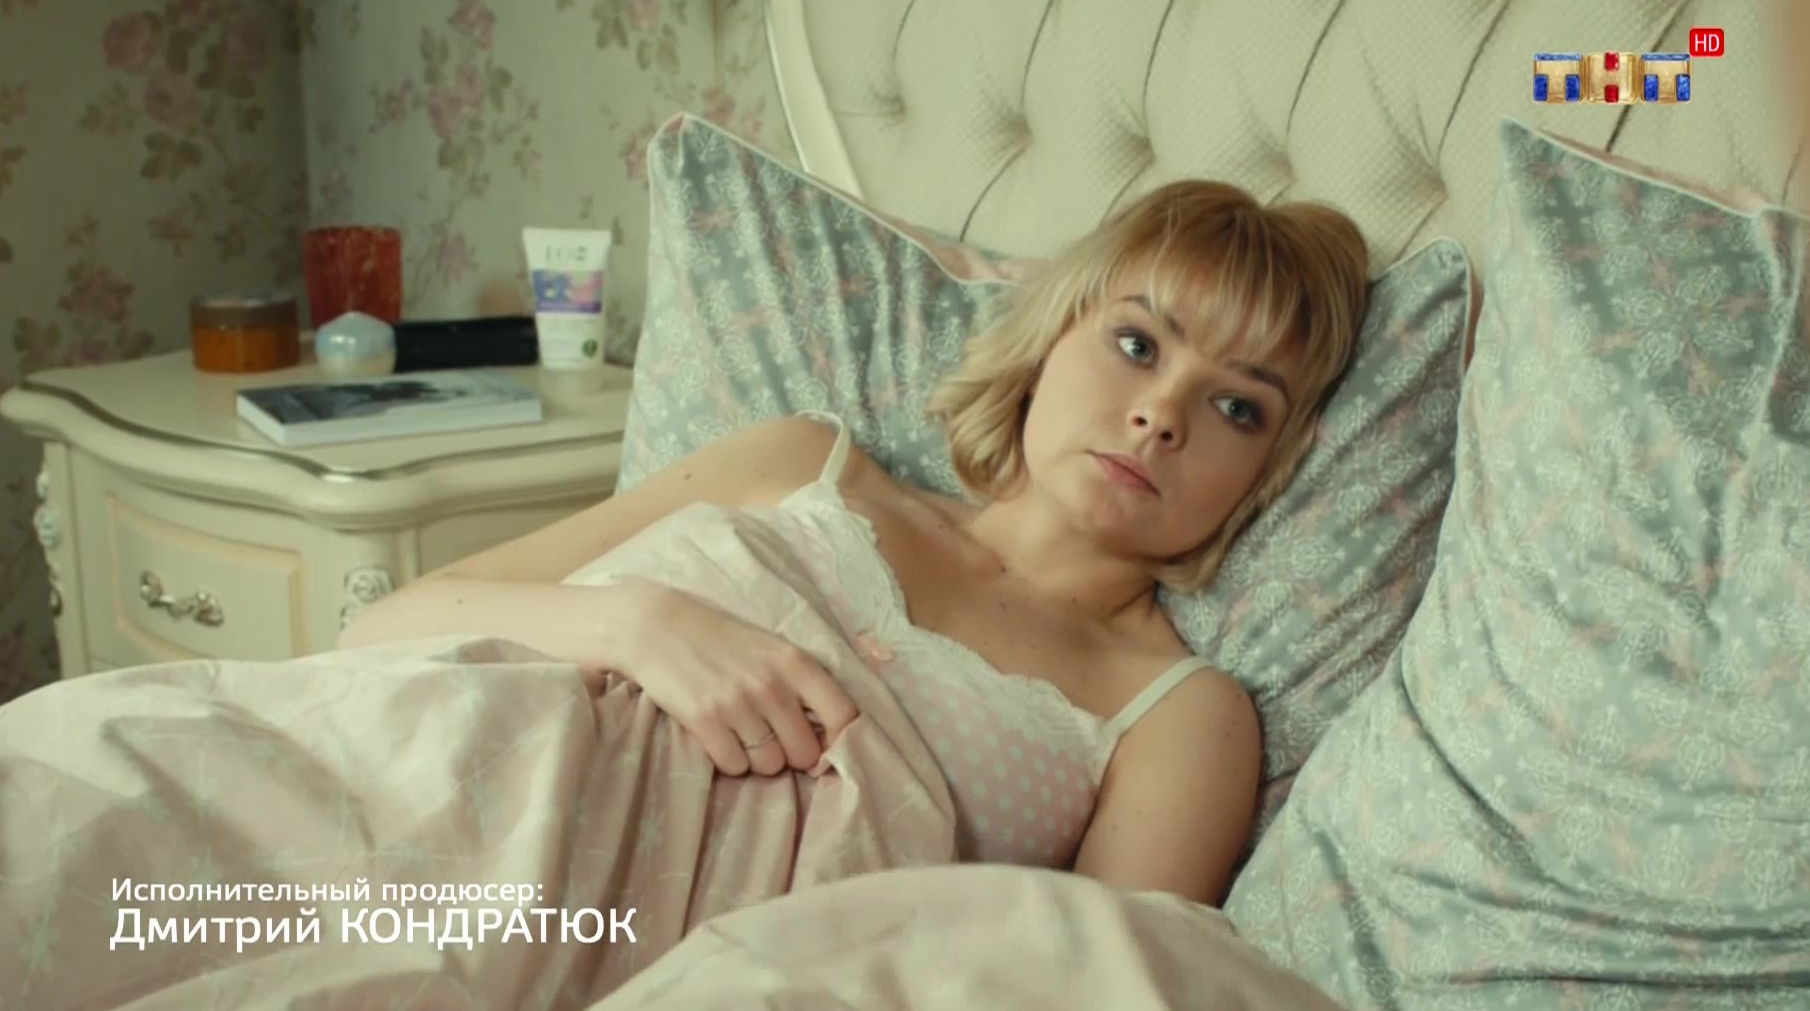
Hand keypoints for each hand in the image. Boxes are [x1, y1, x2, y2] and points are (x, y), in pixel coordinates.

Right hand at [612, 582, 860, 775]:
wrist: (655, 626)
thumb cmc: (720, 640)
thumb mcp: (771, 650)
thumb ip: (802, 685)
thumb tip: (828, 738)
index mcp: (796, 663)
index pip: (845, 716)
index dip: (840, 743)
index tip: (825, 748)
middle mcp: (773, 685)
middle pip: (805, 754)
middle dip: (790, 753)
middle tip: (769, 736)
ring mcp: (738, 704)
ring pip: (769, 765)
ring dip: (756, 757)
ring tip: (738, 730)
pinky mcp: (705, 721)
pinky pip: (734, 766)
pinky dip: (728, 758)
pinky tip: (717, 734)